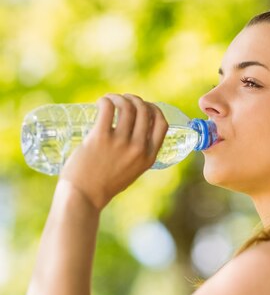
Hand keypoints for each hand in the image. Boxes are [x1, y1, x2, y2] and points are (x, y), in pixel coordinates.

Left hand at [59, 93, 168, 211]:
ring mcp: (120, 143)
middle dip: (134, 99)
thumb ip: (136, 156)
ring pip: (127, 106)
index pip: (162, 124)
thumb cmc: (103, 186)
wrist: (83, 197)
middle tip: (122, 101)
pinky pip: (108, 108)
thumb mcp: (130, 172)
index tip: (143, 106)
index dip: (154, 109)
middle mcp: (138, 148)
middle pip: (144, 110)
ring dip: (119, 97)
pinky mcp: (100, 137)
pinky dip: (105, 100)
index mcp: (149, 157)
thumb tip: (132, 135)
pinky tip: (101, 102)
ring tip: (110, 100)